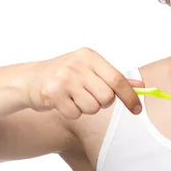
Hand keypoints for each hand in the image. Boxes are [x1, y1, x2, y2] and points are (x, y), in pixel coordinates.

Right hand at [25, 47, 144, 118]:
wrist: (30, 79)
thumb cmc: (65, 75)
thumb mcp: (89, 69)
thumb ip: (113, 77)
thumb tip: (141, 86)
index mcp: (89, 56)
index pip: (117, 79)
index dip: (129, 96)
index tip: (137, 109)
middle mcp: (77, 65)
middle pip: (106, 97)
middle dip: (102, 103)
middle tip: (90, 96)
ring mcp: (64, 79)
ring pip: (92, 107)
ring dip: (86, 108)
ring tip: (73, 97)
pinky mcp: (53, 94)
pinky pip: (76, 114)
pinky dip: (72, 113)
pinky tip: (63, 102)